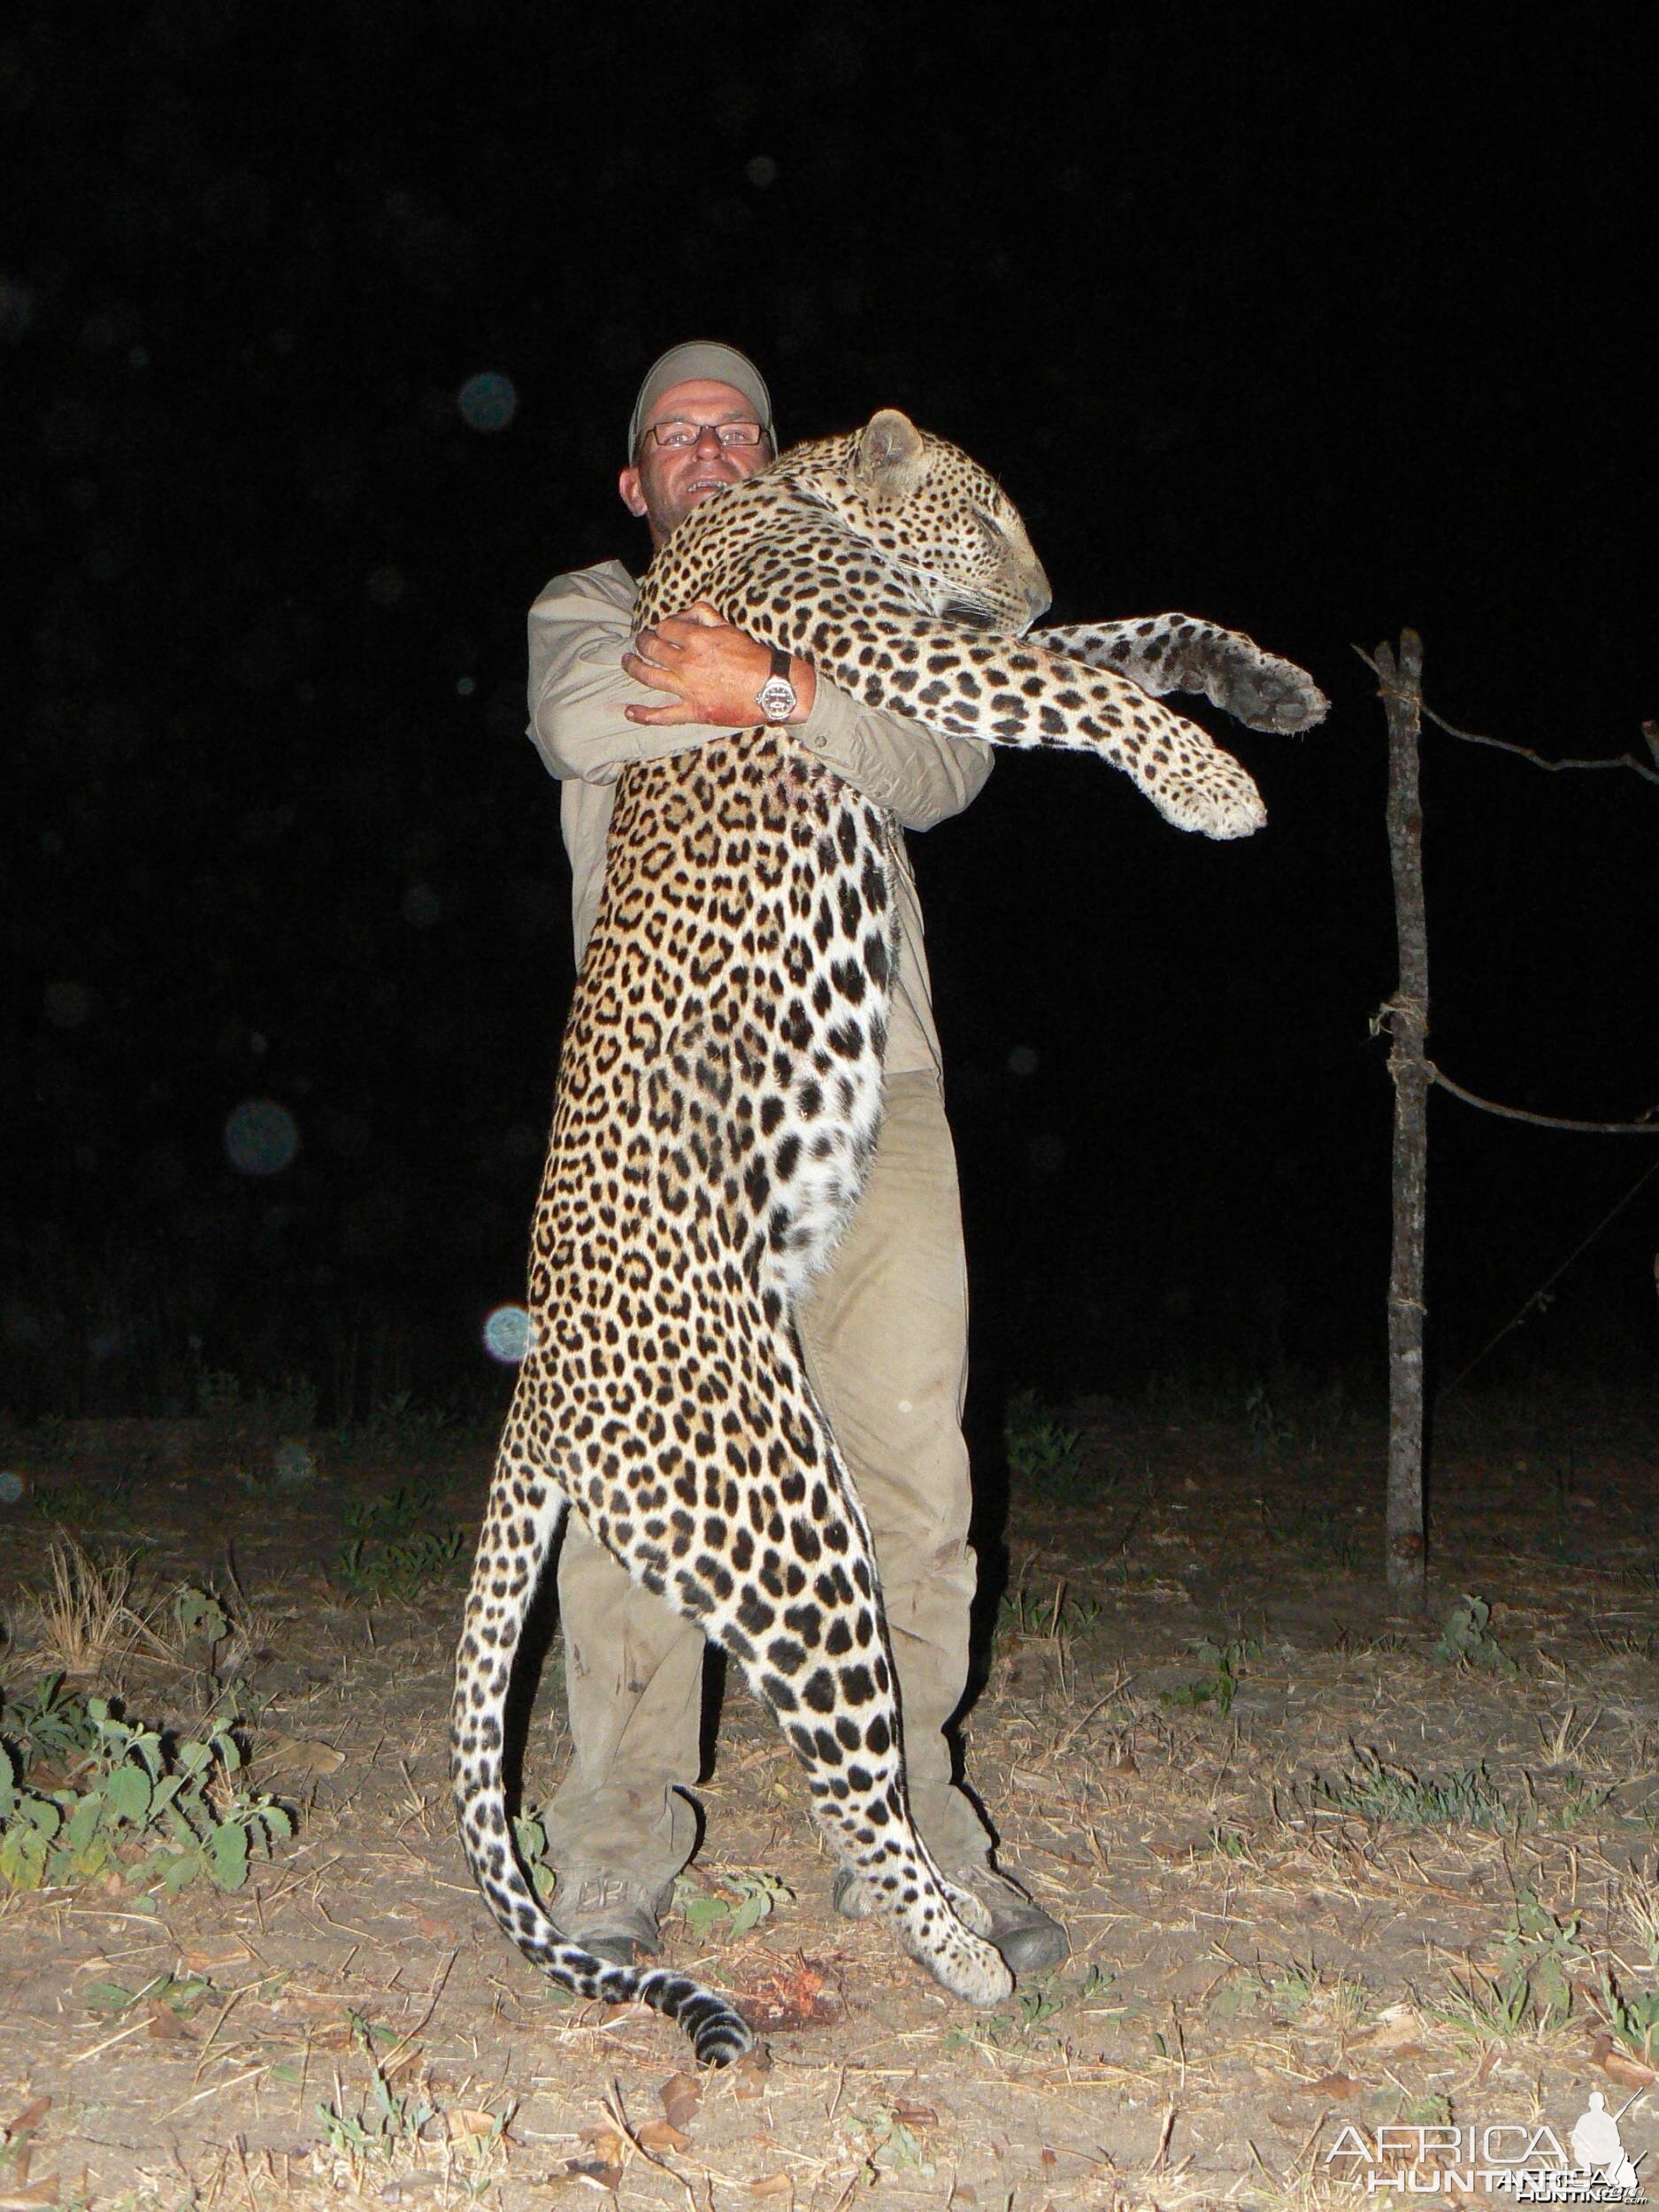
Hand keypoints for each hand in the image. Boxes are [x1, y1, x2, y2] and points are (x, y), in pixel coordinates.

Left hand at [623, 600, 815, 726]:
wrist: (772, 689)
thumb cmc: (755, 657)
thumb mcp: (730, 627)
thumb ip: (705, 615)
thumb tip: (684, 613)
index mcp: (696, 639)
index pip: (665, 627)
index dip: (661, 626)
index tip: (662, 629)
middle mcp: (686, 663)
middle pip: (652, 649)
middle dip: (642, 642)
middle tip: (640, 642)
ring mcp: (687, 688)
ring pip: (649, 676)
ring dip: (633, 668)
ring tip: (627, 662)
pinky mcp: (693, 711)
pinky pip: (663, 715)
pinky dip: (644, 714)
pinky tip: (630, 711)